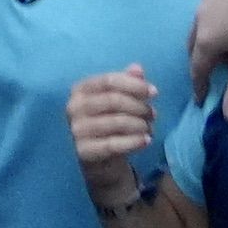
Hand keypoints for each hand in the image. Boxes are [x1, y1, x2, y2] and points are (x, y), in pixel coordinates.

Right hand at [66, 65, 159, 203]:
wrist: (99, 158)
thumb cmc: (110, 121)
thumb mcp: (118, 100)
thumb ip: (127, 82)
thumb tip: (137, 69)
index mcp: (80, 89)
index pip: (108, 80)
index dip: (134, 85)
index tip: (154, 92)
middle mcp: (74, 107)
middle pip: (114, 100)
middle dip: (139, 106)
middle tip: (153, 114)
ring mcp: (77, 130)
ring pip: (116, 122)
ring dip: (139, 125)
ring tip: (150, 128)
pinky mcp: (83, 151)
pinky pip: (113, 144)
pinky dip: (134, 141)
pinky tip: (146, 140)